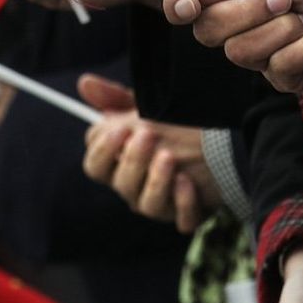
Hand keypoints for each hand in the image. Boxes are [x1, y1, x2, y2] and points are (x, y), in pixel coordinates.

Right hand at [79, 74, 219, 232]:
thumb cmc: (170, 128)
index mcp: (119, 166)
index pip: (96, 167)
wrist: (216, 145)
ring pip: (147, 204)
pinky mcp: (188, 214)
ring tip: (169, 158)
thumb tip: (85, 82)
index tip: (119, 129)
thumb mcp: (145, 108)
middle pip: (121, 184)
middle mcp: (135, 189)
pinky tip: (188, 182)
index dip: (103, 151)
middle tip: (149, 134)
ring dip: (156, 181)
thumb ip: (115, 98)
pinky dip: (184, 203)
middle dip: (133, 159)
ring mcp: (161, 205)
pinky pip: (183, 220)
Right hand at [163, 0, 302, 95]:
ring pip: (244, 54)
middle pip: (213, 35)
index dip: (182, 8)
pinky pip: (277, 73)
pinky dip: (302, 52)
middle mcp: (254, 30)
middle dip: (246, 13)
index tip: (185, 3)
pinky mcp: (300, 82)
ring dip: (282, 32)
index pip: (197, 12)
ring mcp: (275, 58)